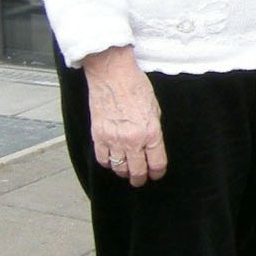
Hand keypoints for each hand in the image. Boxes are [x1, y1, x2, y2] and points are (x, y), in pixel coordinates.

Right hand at [81, 46, 165, 186]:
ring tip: (126, 171)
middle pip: (137, 171)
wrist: (113, 75)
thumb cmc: (136, 86)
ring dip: (123, 172)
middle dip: (140, 178)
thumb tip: (151, 144)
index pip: (156, 163)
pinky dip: (107, 163)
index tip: (156, 174)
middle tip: (140, 180)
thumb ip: (153, 129)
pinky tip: (112, 160)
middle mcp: (132, 139)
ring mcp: (113, 139)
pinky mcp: (98, 136)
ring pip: (118, 168)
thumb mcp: (155, 108)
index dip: (157, 172)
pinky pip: (102, 159)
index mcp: (151, 132)